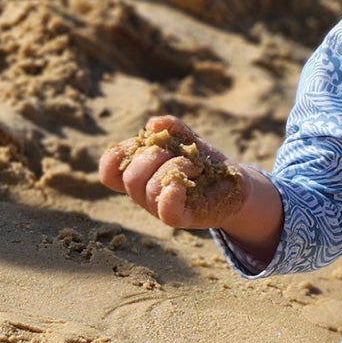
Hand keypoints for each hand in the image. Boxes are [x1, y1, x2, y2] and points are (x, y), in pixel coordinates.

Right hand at [98, 114, 250, 229]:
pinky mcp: (183, 218)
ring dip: (175, 166)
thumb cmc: (204, 161)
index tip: (141, 143)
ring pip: (150, 188)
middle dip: (155, 155)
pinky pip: (167, 210)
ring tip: (195, 164)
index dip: (116, 156)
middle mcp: (145, 194)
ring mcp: (161, 208)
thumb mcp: (187, 140)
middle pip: (130, 176)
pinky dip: (173, 192)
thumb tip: (155, 124)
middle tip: (177, 151)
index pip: (109, 171)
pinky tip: (185, 181)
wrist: (232, 182)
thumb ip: (172, 129)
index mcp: (139, 174)